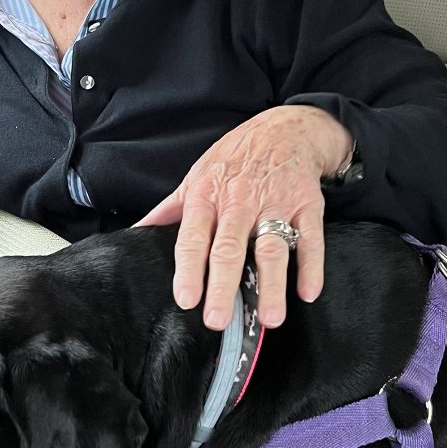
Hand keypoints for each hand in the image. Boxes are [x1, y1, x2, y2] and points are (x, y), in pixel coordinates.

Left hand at [136, 106, 352, 330]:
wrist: (285, 128)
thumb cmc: (234, 159)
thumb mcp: (196, 176)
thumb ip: (169, 210)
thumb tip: (135, 234)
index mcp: (207, 197)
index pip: (193, 237)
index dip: (189, 269)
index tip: (186, 299)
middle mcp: (240, 202)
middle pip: (230, 247)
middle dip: (223, 285)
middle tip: (217, 319)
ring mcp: (277, 204)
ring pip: (272, 248)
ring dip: (271, 285)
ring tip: (268, 318)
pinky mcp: (308, 205)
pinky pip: (311, 238)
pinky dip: (312, 266)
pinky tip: (308, 293)